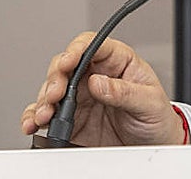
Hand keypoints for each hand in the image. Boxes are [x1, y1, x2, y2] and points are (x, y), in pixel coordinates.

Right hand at [20, 33, 184, 146]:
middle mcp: (96, 76)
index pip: (94, 45)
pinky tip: (33, 123)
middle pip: (67, 65)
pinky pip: (48, 113)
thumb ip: (124, 91)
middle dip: (56, 76)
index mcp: (118, 62)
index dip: (78, 49)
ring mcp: (82, 97)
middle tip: (55, 93)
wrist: (154, 145)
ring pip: (53, 88)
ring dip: (44, 99)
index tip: (69, 60)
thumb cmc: (156, 117)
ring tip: (45, 113)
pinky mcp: (72, 119)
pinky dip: (35, 117)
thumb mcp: (149, 102)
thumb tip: (98, 81)